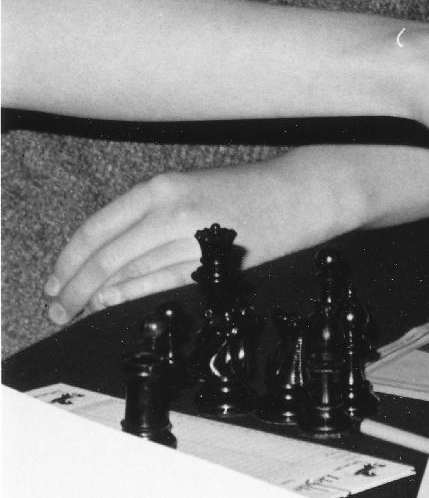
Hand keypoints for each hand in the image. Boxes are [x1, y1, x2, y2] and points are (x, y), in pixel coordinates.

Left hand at [43, 153, 342, 325]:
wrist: (304, 193)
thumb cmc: (249, 189)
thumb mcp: (190, 187)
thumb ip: (148, 214)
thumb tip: (104, 253)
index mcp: (162, 188)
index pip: (97, 230)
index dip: (69, 261)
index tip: (54, 279)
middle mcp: (172, 212)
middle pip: (107, 258)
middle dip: (75, 287)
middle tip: (58, 307)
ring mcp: (193, 239)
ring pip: (130, 274)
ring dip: (98, 296)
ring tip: (78, 311)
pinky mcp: (214, 263)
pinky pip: (161, 284)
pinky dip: (131, 296)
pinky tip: (112, 304)